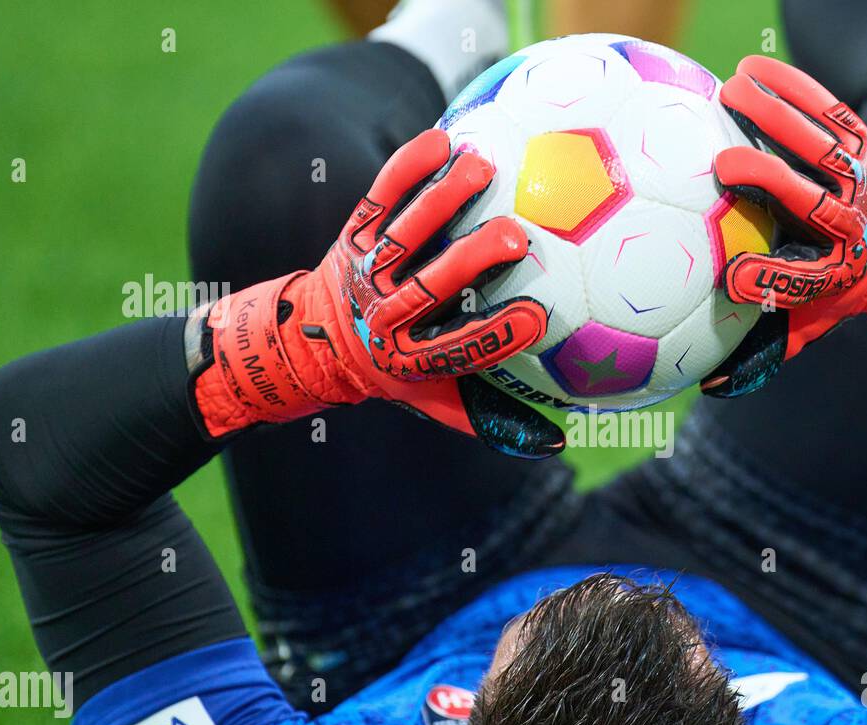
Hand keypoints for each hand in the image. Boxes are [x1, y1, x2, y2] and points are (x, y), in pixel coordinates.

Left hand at [192, 128, 564, 457]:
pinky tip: (442, 138)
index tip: (539, 316)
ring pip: (407, 230)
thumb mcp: (433, 399)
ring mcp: (366, 268)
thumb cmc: (392, 368)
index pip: (459, 349)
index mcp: (408, 357)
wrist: (309, 339)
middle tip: (518, 236)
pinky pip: (381, 194)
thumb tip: (558, 444)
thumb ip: (491, 418)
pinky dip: (407, 166)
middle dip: (474, 259)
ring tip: (484, 167)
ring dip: (445, 198)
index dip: (498, 335)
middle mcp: (384, 313)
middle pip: (432, 284)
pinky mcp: (354, 231)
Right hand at [701, 57, 866, 397]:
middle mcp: (852, 223)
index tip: (727, 280)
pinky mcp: (863, 140)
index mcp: (838, 271)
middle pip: (809, 200)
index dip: (765, 282)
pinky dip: (792, 86)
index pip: (799, 281)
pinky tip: (753, 67)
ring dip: (774, 115)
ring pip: (818, 143)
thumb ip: (766, 347)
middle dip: (768, 179)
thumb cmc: (847, 287)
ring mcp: (861, 175)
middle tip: (721, 162)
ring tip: (729, 91)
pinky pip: (827, 108)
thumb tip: (707, 388)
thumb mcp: (816, 321)